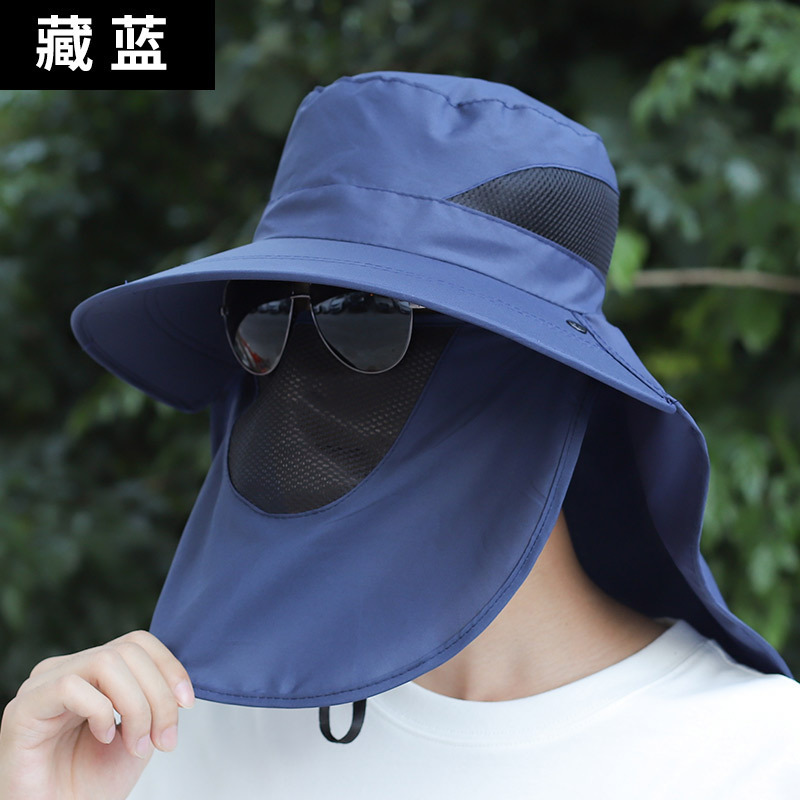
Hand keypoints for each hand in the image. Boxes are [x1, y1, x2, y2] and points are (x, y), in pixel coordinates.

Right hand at [0, 630, 194, 799]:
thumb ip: (155, 699)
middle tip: (163, 739)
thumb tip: (179, 684)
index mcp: (92, 671)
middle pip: (127, 651)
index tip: (187, 703)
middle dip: (158, 695)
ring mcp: (42, 686)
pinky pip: (70, 686)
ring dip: (136, 705)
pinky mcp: (23, 709)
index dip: (169, 667)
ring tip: (137, 745)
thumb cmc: (93, 782)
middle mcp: (66, 670)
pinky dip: (100, 712)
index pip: (137, 642)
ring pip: (105, 662)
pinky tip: (103, 738)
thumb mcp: (140, 731)